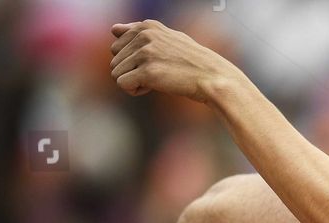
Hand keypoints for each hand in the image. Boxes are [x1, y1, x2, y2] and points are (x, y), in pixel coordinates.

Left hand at [109, 20, 240, 101]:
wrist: (214, 78)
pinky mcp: (147, 72)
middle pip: (115, 60)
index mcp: (147, 26)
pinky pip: (122, 84)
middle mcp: (144, 36)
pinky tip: (154, 87)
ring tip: (158, 79)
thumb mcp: (168, 39)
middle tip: (158, 73)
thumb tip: (114, 29)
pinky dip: (135, 90)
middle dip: (132, 71)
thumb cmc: (193, 62)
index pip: (117, 45)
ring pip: (116, 73)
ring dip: (134, 81)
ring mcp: (145, 53)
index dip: (134, 59)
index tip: (156, 62)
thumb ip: (140, 33)